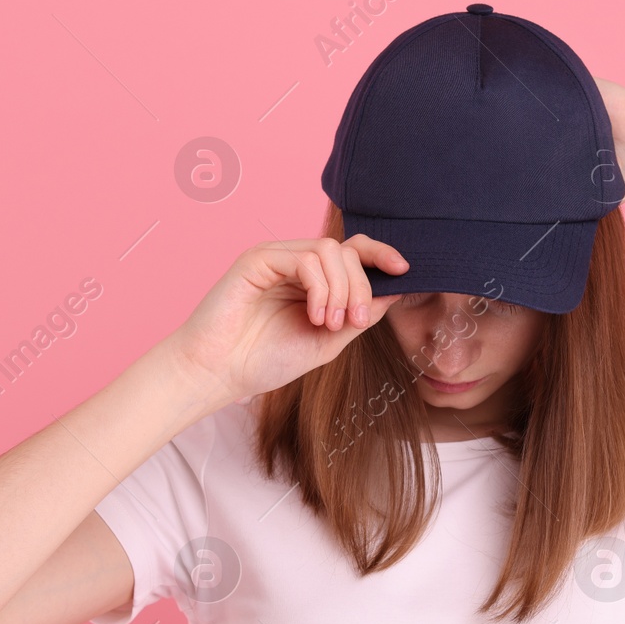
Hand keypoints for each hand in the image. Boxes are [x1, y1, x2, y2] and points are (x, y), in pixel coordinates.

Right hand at [166, 235, 409, 403]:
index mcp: (313, 280)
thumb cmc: (265, 360)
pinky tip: (313, 315)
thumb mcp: (328, 342)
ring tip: (328, 325)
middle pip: (347, 251)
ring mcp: (277, 257)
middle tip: (354, 323)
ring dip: (340, 290)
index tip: (405, 269)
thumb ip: (358, 316)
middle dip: (361, 287)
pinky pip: (304, 258)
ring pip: (329, 250)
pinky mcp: (258, 258)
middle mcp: (296, 263)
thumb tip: (395, 290)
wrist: (219, 373)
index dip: (381, 254)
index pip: (353, 253)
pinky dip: (319, 287)